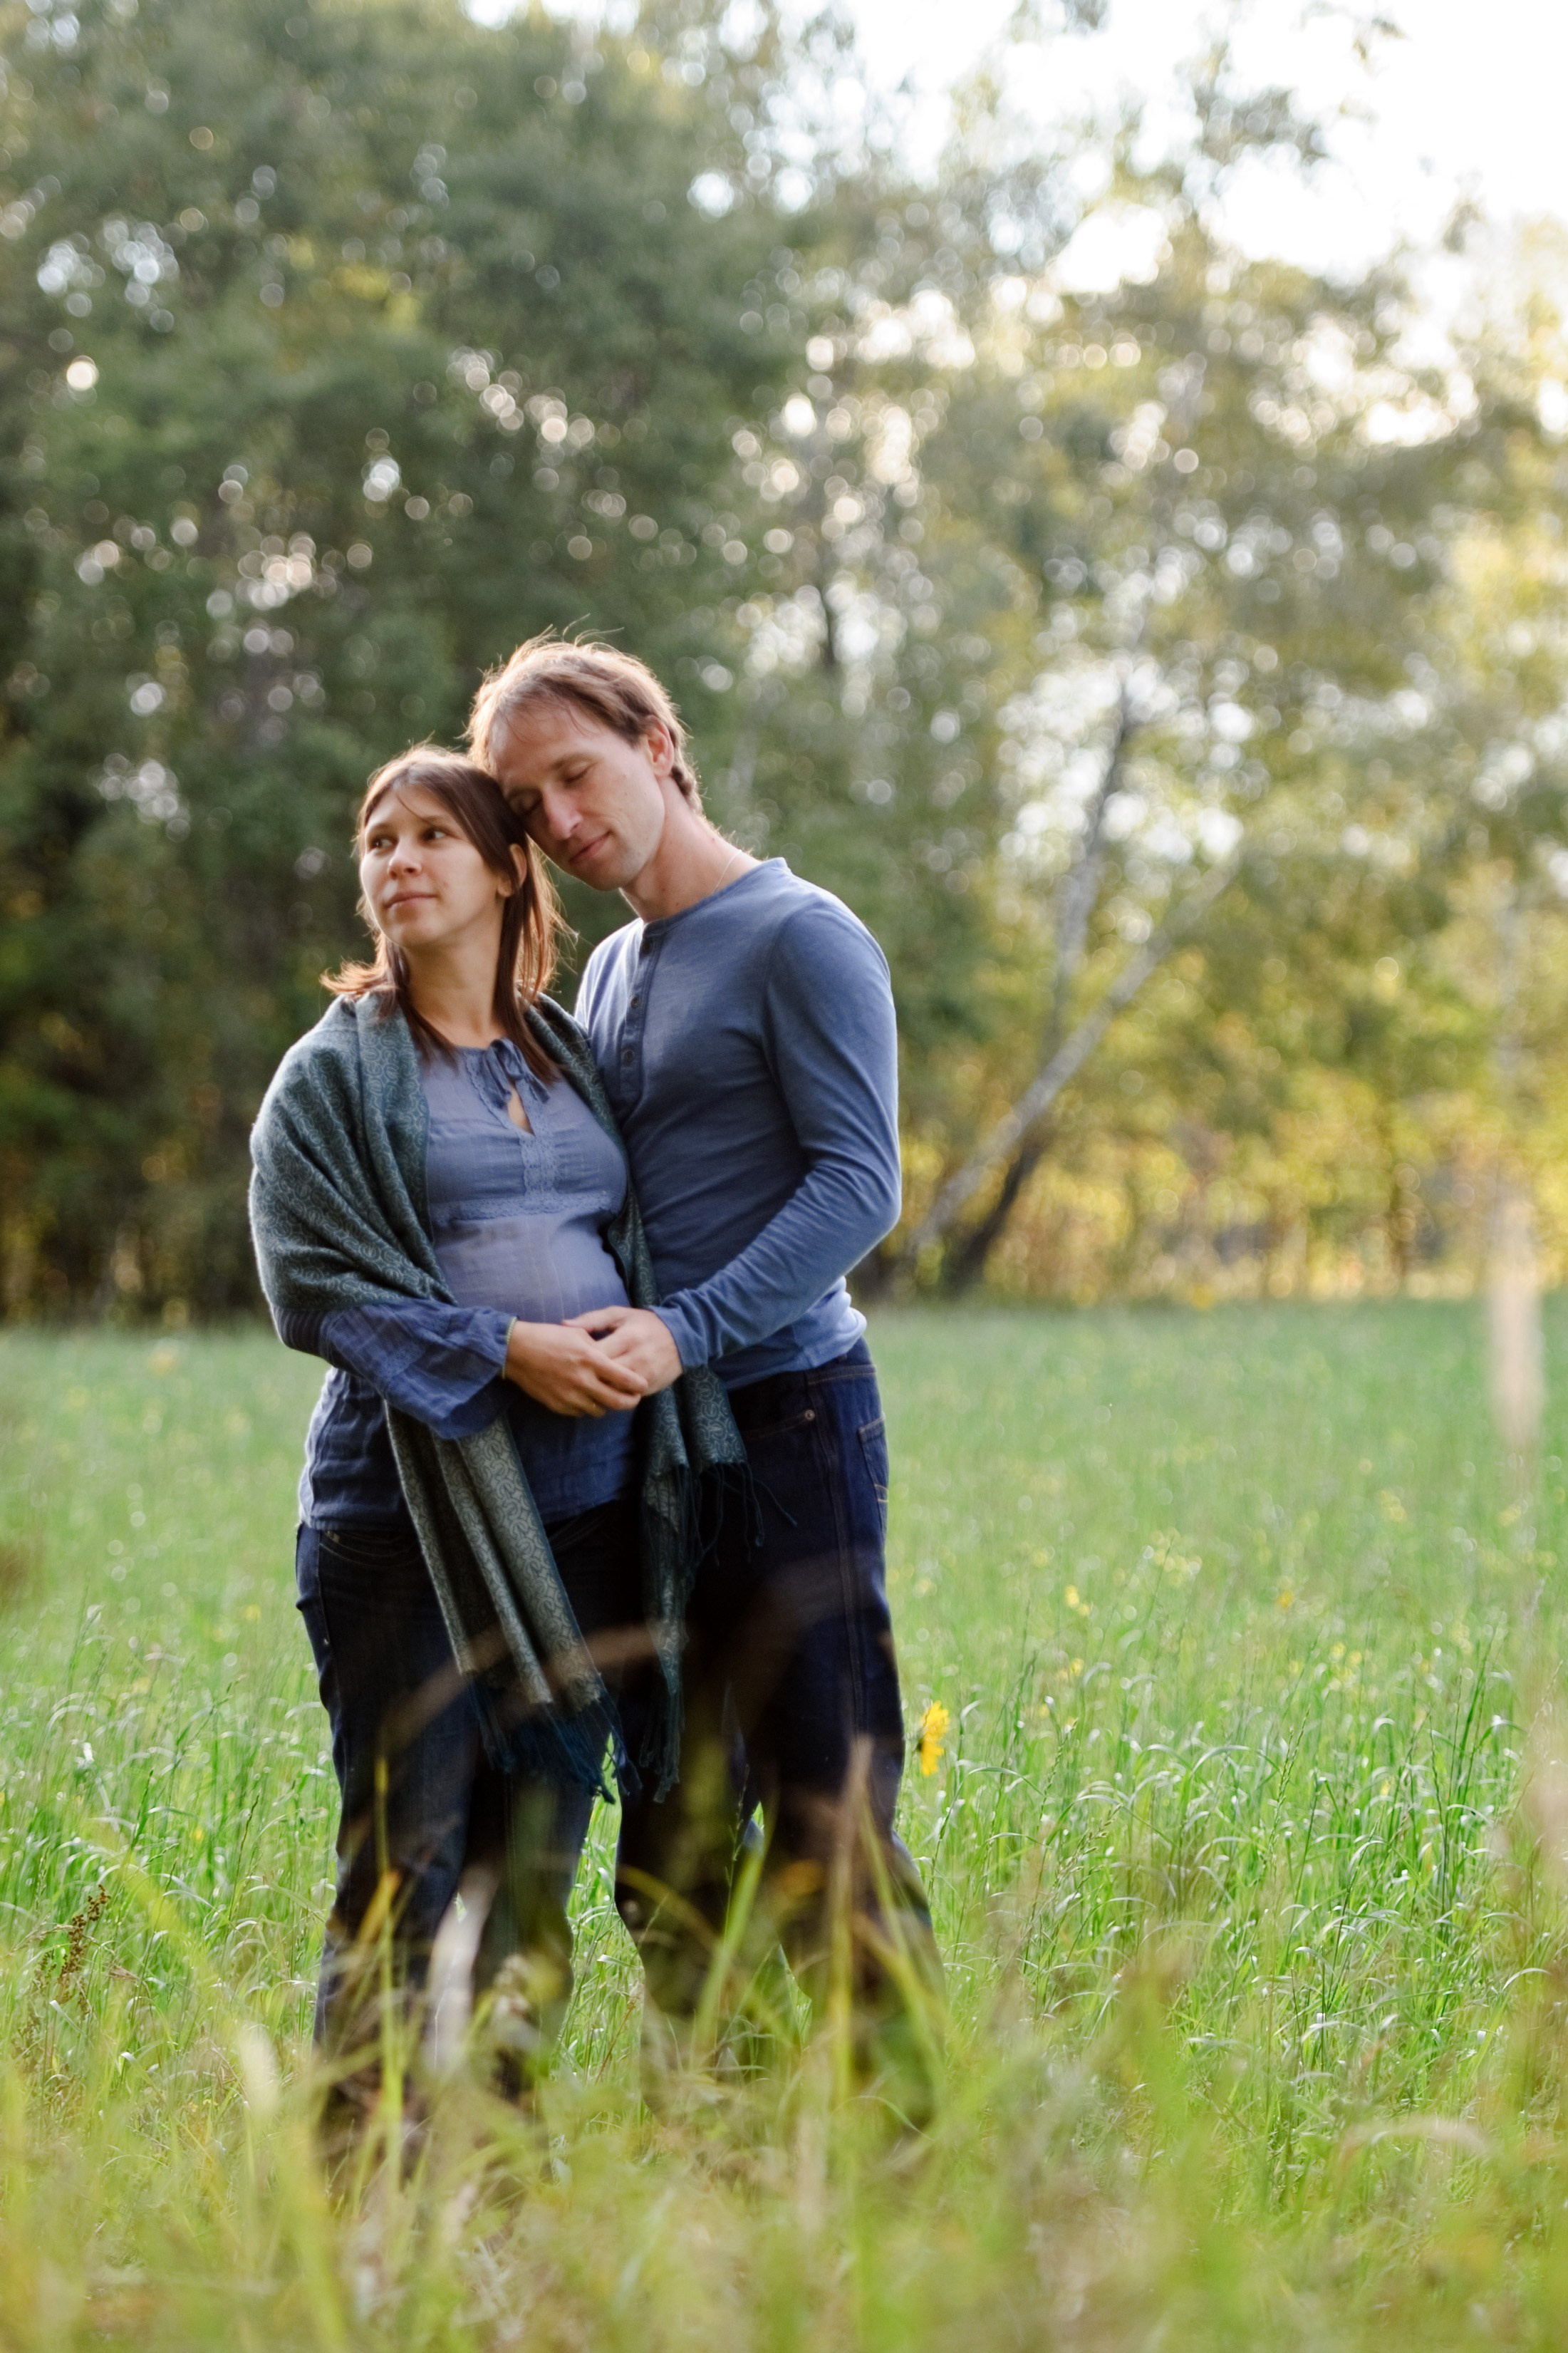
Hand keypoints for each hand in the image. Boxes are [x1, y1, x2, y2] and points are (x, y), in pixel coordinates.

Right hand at [503, 1319, 647, 1417]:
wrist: (517, 1351)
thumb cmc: (548, 1337)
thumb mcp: (578, 1333)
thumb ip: (598, 1347)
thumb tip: (614, 1357)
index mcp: (591, 1359)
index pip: (624, 1378)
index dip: (638, 1384)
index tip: (642, 1385)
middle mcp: (582, 1380)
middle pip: (616, 1401)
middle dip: (629, 1402)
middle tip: (633, 1398)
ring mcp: (569, 1395)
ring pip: (600, 1410)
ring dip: (606, 1405)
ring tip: (607, 1396)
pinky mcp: (557, 1405)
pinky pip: (580, 1412)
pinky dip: (587, 1406)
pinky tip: (586, 1396)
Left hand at [564, 1304, 682, 1395]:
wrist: (683, 1336)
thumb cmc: (644, 1323)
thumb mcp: (619, 1315)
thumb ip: (592, 1320)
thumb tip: (564, 1324)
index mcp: (627, 1338)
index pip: (596, 1355)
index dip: (580, 1360)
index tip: (569, 1359)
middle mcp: (636, 1358)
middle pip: (603, 1376)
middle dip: (586, 1378)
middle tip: (572, 1377)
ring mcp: (645, 1375)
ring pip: (614, 1391)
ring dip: (598, 1390)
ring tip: (584, 1387)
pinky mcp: (650, 1387)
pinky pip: (626, 1397)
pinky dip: (613, 1396)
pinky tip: (602, 1393)